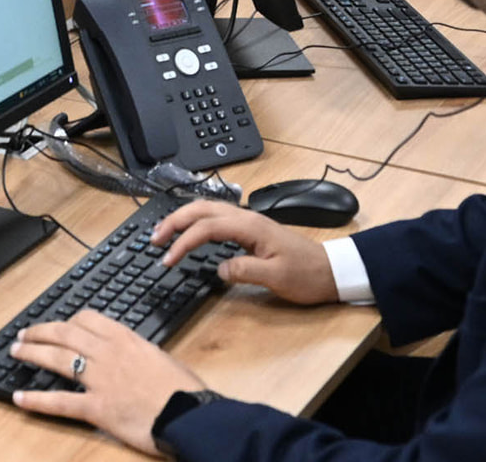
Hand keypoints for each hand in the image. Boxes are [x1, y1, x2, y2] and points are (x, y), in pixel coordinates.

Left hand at [10, 309, 203, 453]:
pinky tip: (20, 397)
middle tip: (23, 334)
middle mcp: (108, 353)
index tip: (59, 324)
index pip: (87, 319)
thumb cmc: (184, 390)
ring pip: (57, 359)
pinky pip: (60, 401)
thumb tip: (133, 356)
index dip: (67, 321)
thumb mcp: (162, 359)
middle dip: (40, 332)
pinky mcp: (96, 408)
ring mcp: (100, 379)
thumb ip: (141, 353)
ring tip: (15, 352)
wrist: (189, 414)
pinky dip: (37, 400)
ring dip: (32, 353)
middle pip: (64, 334)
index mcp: (125, 338)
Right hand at [151, 202, 339, 304]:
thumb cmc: (307, 275)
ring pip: (208, 209)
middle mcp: (247, 218)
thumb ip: (245, 271)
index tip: (167, 259)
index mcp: (250, 226)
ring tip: (164, 234)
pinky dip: (197, 221)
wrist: (331, 270)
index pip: (206, 227)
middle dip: (174, 221)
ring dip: (183, 218)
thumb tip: (217, 268)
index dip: (183, 242)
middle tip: (154, 239)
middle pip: (202, 209)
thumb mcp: (277, 277)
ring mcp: (249, 222)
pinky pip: (217, 218)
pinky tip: (191, 232)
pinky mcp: (251, 230)